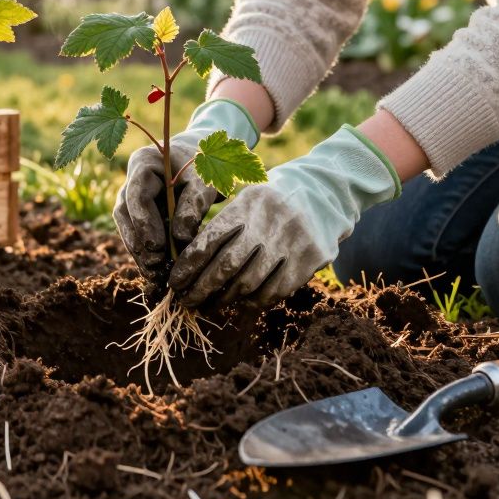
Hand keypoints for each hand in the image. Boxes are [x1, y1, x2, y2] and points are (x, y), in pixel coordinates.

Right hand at [113, 99, 259, 277]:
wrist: (202, 159)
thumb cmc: (205, 167)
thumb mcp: (204, 182)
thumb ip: (192, 205)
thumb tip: (180, 239)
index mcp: (143, 162)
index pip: (137, 194)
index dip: (144, 222)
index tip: (157, 247)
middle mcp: (130, 179)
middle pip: (126, 213)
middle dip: (139, 242)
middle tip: (155, 267)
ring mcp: (131, 197)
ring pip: (127, 227)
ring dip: (139, 252)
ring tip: (155, 274)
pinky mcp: (137, 213)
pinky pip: (136, 234)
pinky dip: (145, 252)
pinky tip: (156, 272)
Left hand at [169, 125, 400, 308]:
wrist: (324, 194)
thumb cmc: (272, 202)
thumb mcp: (246, 200)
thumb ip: (221, 227)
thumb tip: (189, 264)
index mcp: (246, 205)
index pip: (209, 240)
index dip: (188, 266)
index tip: (175, 283)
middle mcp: (268, 223)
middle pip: (226, 266)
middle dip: (202, 288)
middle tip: (187, 301)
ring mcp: (290, 243)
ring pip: (249, 282)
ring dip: (225, 299)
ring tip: (211, 304)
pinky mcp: (308, 260)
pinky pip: (274, 291)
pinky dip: (254, 301)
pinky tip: (242, 303)